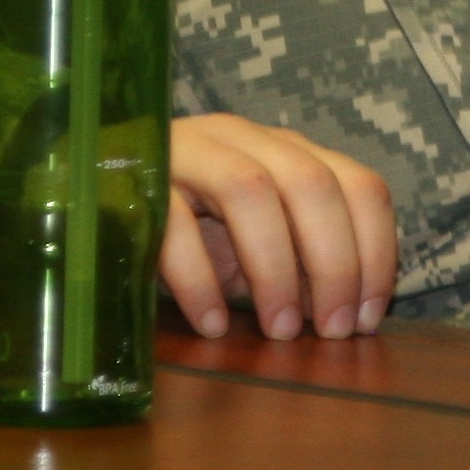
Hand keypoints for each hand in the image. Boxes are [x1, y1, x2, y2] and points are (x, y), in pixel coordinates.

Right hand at [162, 113, 397, 341]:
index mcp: (287, 151)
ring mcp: (191, 148)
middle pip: (311, 184)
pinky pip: (175, 221)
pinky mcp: (139, 175)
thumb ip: (302, 264)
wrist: (93, 193)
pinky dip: (200, 279)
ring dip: (274, 267)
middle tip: (331, 330)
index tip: (369, 316)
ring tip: (279, 329)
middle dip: (333, 262)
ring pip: (250, 190)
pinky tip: (211, 323)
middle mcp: (246, 139)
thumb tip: (349, 314)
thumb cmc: (190, 227)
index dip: (376, 251)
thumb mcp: (257, 245)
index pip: (358, 185)